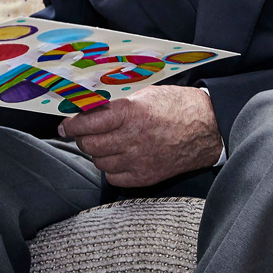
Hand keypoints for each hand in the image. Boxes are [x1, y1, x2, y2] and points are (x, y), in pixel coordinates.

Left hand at [60, 86, 222, 187]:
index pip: (88, 123)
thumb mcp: (145, 95)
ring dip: (97, 153)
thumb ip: (117, 104)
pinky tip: (117, 158)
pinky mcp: (146, 176)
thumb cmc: (177, 106)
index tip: (65, 125)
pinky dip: (110, 169)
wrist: (208, 127)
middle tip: (83, 133)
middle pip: (89, 145)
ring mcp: (139, 160)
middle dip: (81, 138)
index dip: (71, 125)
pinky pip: (114, 178)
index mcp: (130, 113)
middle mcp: (132, 138)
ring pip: (99, 162)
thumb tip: (90, 109)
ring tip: (104, 143)